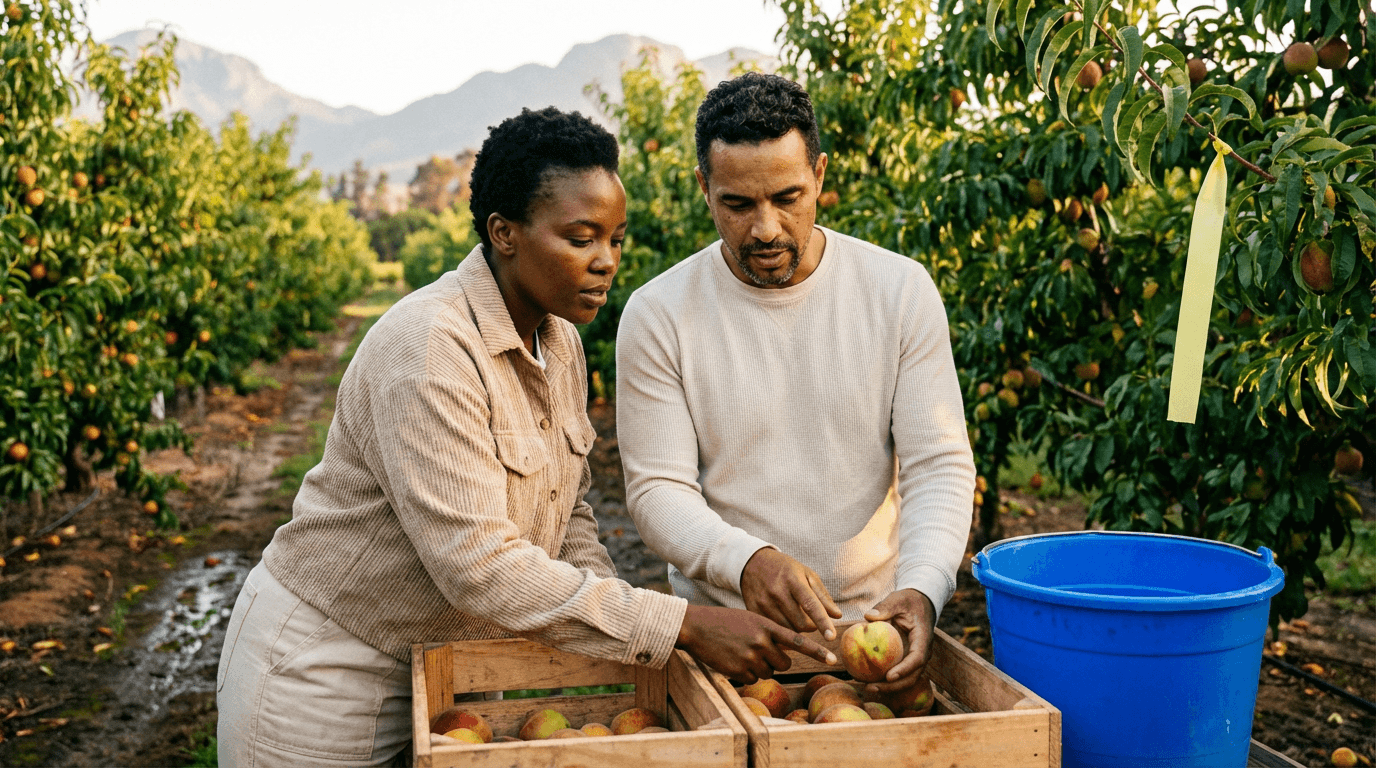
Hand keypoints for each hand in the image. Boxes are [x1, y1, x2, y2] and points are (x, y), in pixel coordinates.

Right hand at [676, 604, 836, 683]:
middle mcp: (761, 641)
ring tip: (743, 653)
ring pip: (769, 672)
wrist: (697, 626)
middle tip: (761, 651)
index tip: (832, 659)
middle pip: (784, 662)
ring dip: (760, 667)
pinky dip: (746, 674)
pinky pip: (752, 679)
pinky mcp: (738, 670)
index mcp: (766, 625)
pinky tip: (734, 660)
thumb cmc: (725, 621)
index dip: (817, 651)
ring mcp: (749, 656)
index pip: (798, 640)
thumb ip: (770, 631)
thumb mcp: (751, 618)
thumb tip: (788, 649)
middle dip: (777, 661)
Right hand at [740, 548, 842, 639]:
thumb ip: (822, 595)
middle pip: (800, 623)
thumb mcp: (806, 574)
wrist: (753, 563)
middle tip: (809, 618)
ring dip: (797, 628)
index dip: (822, 622)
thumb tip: (837, 616)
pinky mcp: (754, 611)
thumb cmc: (785, 569)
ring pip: (788, 629)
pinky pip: (774, 630)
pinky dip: (783, 630)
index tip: (831, 637)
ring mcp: (764, 602)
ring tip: (795, 616)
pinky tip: (783, 620)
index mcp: (793, 580)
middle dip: (810, 626)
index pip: (810, 604)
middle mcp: (777, 591)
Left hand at [860, 589, 935, 696]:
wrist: (920, 603)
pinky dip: (885, 679)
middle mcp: (922, 652)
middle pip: (912, 676)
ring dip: (888, 687)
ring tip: (867, 687)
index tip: (888, 676)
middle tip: (871, 687)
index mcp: (923, 638)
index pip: (917, 658)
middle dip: (893, 686)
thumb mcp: (898, 599)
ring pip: (906, 678)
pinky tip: (867, 679)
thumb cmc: (909, 601)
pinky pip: (898, 672)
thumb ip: (885, 607)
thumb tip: (868, 617)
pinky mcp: (907, 658)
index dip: (904, 670)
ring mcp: (915, 657)